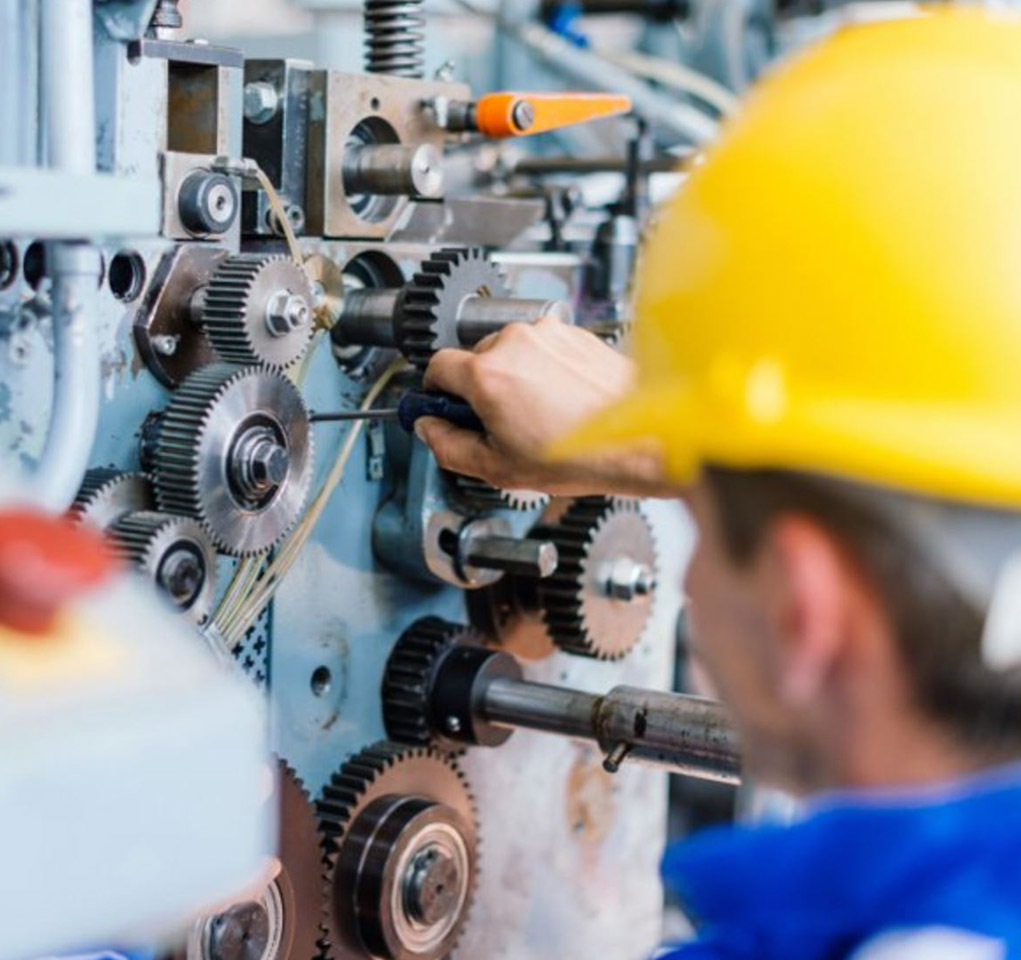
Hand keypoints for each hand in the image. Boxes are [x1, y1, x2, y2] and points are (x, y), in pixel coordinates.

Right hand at [417, 314, 670, 496]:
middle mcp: (515, 343)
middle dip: (480, 389)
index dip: (436, 392)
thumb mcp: (497, 468)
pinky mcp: (574, 333)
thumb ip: (448, 446)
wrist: (638, 438)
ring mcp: (547, 334)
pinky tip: (560, 400)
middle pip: (474, 359)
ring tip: (539, 414)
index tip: (442, 407)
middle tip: (500, 423)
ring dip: (514, 377)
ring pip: (510, 351)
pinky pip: (542, 348)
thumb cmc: (579, 455)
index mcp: (487, 374)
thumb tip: (429, 429)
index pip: (436, 367)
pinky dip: (544, 369)